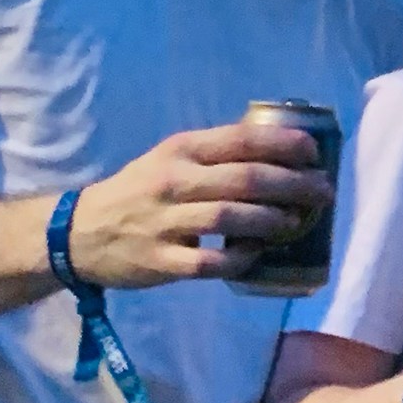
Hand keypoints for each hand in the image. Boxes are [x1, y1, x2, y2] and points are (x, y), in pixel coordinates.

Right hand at [66, 124, 330, 287]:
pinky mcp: (160, 261)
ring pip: (229, 218)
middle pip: (244, 179)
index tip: (316, 152)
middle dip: (293, 185)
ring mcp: (164, 222)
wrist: (79, 233)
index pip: (240, 139)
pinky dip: (239, 259)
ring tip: (296, 223)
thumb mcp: (170, 159)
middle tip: (323, 193)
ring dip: (271, 221)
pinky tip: (256, 256)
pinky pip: (209, 263)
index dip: (284, 144)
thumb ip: (216, 155)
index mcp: (180, 150)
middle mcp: (173, 181)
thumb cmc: (140, 191)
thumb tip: (282, 152)